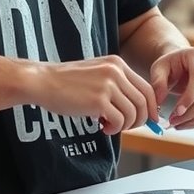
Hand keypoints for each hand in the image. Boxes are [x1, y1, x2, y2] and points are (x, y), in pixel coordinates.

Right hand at [35, 55, 157, 134]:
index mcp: (117, 64)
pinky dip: (114, 129)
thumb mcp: (96, 74)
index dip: (151, 107)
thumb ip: (116, 86)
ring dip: (125, 126)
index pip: (146, 88)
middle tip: (128, 127)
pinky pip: (120, 121)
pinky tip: (102, 127)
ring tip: (110, 126)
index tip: (147, 119)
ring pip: (133, 113)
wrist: (42, 81)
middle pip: (144, 102)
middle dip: (140, 120)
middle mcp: (116, 72)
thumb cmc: (65, 82)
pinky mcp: (98, 100)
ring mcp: (108, 85)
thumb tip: (136, 108)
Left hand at [150, 46, 193, 128]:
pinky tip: (185, 123)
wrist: (181, 64)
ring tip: (177, 124)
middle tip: (173, 122)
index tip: (176, 112)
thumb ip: (157, 83)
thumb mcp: (158, 69)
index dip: (189, 97)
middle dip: (191, 112)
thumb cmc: (170, 65)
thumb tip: (158, 103)